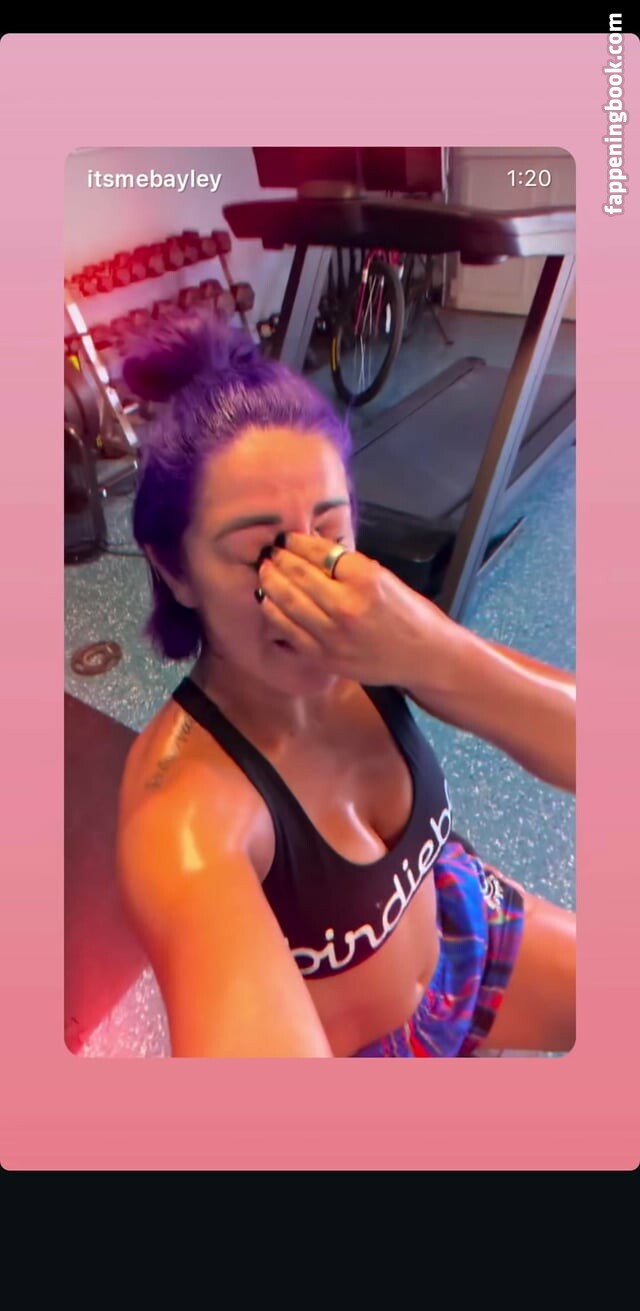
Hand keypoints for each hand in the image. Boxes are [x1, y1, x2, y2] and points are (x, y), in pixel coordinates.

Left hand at [258, 532, 459, 687]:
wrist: (425, 656)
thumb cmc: (409, 614)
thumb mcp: (385, 578)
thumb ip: (348, 566)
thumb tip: (311, 550)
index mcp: (365, 580)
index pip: (320, 554)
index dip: (298, 543)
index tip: (287, 539)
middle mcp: (346, 606)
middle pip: (299, 576)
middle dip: (280, 561)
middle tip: (269, 553)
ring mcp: (333, 635)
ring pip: (288, 603)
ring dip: (271, 584)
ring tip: (264, 572)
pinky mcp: (326, 657)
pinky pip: (289, 632)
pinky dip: (274, 613)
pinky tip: (268, 601)